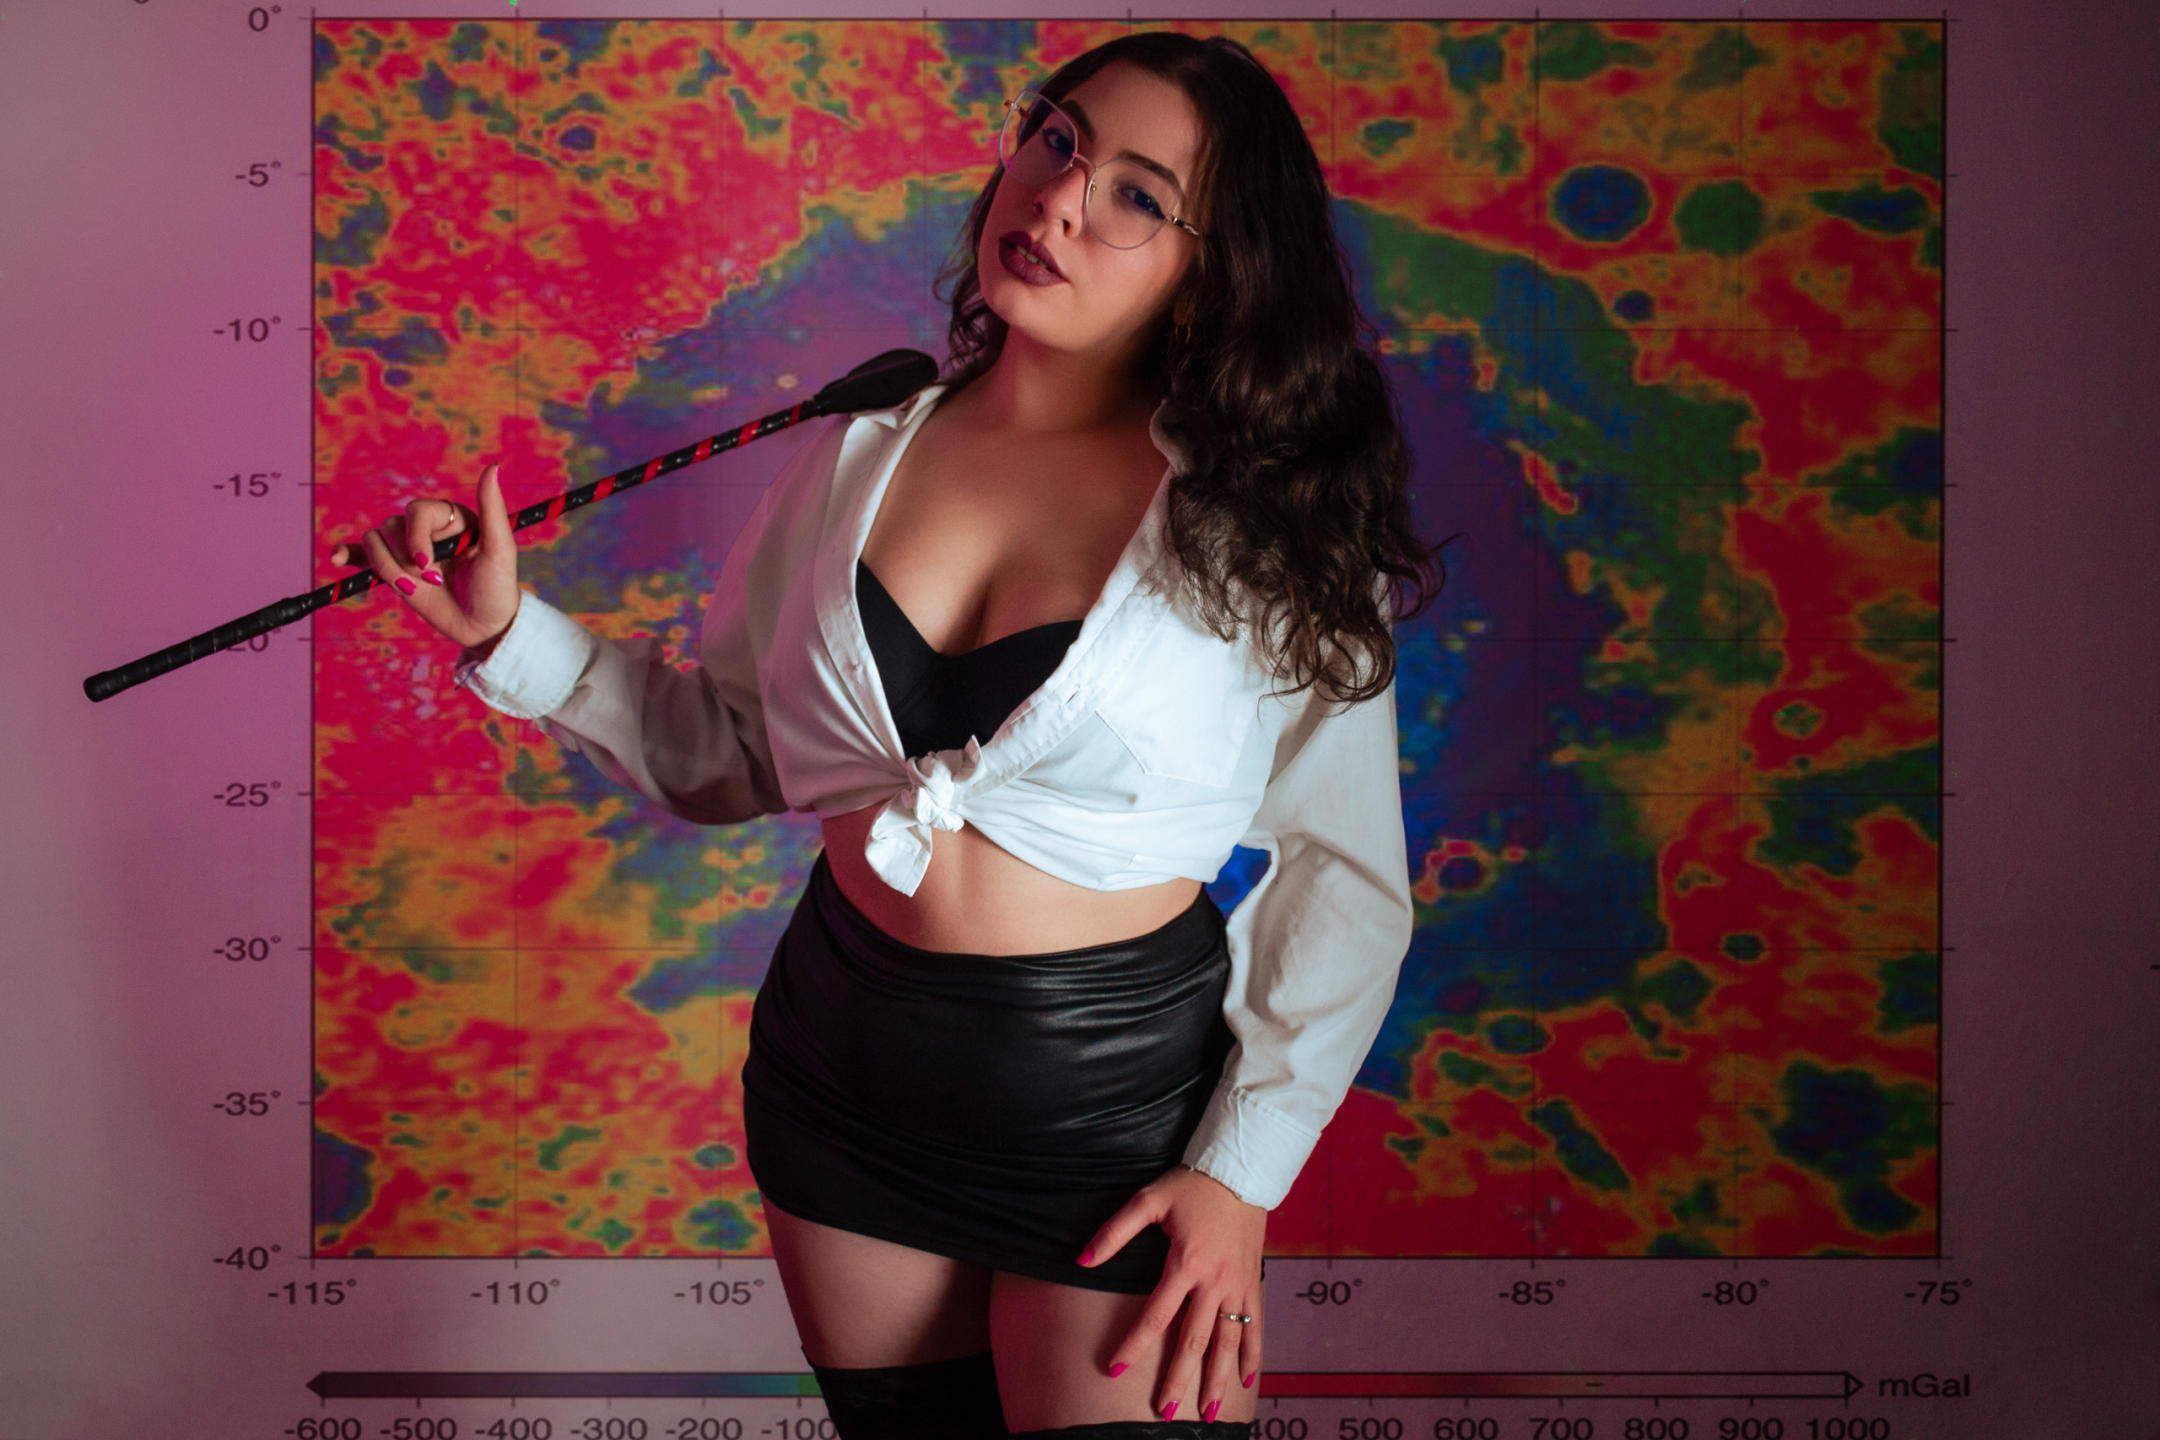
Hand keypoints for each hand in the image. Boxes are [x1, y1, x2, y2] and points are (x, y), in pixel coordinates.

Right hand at [327, 462, 521, 652]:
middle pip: (390, 526)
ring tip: (412, 589)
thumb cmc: (496, 587)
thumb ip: (492, 508)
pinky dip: (348, 554)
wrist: (484, 627)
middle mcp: (425, 529)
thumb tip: (493, 466)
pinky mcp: (393, 570)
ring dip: (386, 568)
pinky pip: (362, 555)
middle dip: (403, 558)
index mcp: (449, 516)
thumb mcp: (500, 549)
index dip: (415, 538)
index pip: (415, 512)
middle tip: (432, 582)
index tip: (428, 565)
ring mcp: (406, 550)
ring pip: (373, 541)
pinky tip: (337, 559)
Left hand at [1078, 1163, 1264, 1420]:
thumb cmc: (1191, 1185)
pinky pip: (1256, 1326)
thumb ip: (1115, 1232)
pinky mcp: (1253, 1283)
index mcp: (1186, 1263)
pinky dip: (1253, 1354)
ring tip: (1210, 1411)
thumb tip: (1081, 1260)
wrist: (1241, 1171)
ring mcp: (1238, 1285)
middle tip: (1166, 1411)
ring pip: (1228, 1342)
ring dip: (1218, 1378)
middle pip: (1194, 1340)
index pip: (1156, 1315)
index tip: (1115, 1369)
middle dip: (1179, 1379)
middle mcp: (1214, 1281)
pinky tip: (1247, 1379)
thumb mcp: (1148, 1200)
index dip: (1134, 1344)